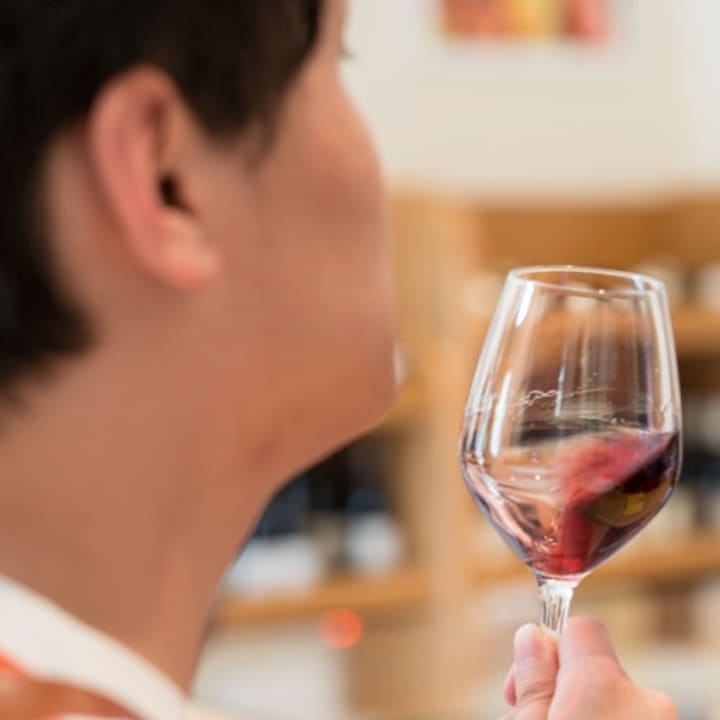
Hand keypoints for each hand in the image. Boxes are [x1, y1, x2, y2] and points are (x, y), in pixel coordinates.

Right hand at [502, 617, 678, 719]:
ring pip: (614, 707)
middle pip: (595, 673)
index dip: (548, 650)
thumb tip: (531, 636)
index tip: (525, 683)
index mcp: (605, 684)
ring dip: (584, 715)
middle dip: (562, 691)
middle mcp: (648, 702)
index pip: (580, 629)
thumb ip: (532, 680)